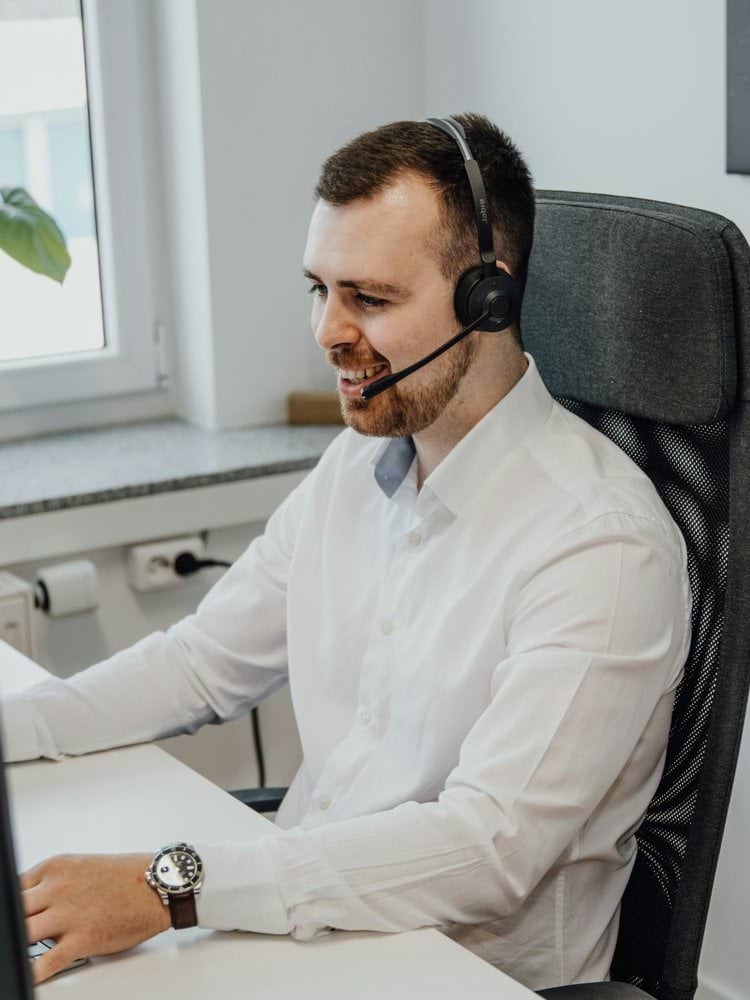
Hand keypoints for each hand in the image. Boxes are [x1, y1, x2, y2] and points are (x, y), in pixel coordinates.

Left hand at [20, 852, 171, 984]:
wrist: (157, 885)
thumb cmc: (124, 876)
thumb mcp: (80, 866)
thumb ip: (51, 882)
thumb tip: (30, 905)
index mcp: (55, 866)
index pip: (13, 887)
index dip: (10, 905)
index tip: (11, 913)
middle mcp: (57, 888)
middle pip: (14, 910)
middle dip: (12, 923)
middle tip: (13, 933)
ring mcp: (68, 914)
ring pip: (22, 934)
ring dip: (18, 942)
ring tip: (16, 951)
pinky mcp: (81, 939)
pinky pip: (45, 962)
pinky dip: (31, 971)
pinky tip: (25, 973)